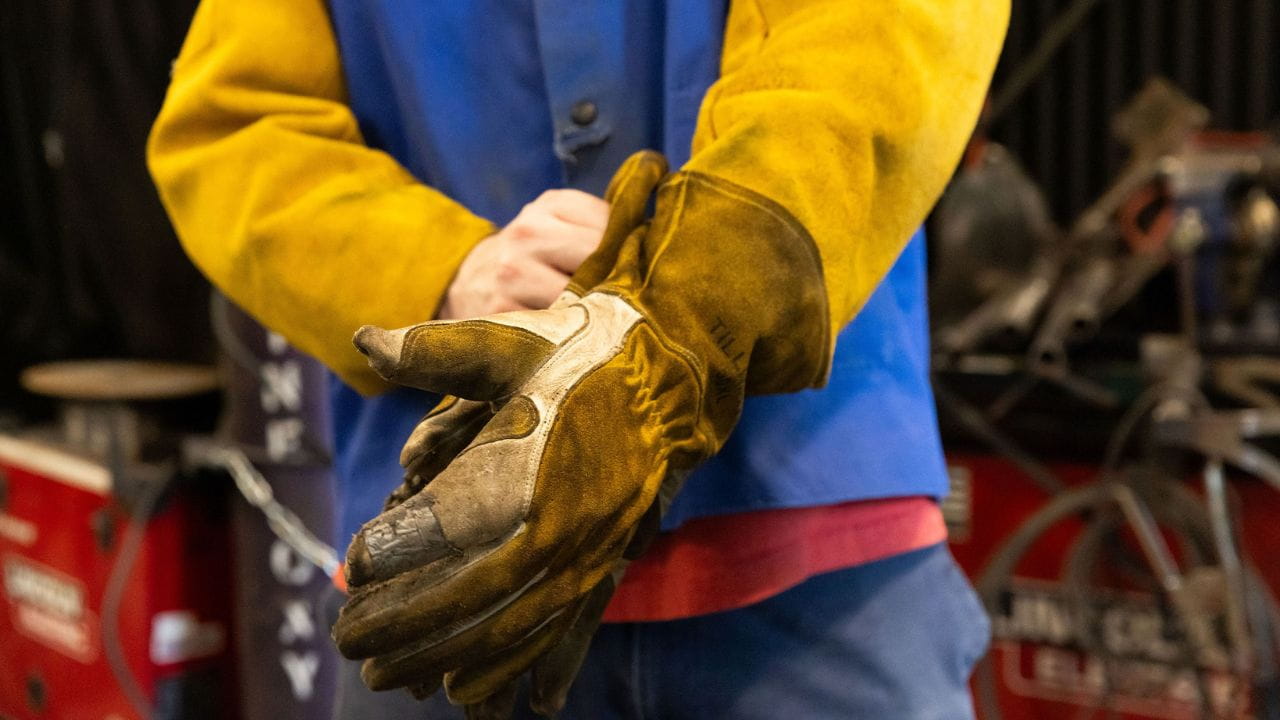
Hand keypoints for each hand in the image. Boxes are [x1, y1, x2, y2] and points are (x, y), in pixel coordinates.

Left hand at [332, 151, 830, 715]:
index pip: (451, 521)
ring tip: (390, 678)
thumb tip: (364, 341)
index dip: (397, 547)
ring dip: (448, 656)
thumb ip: (434, 350)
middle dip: (406, 625)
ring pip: (513, 625)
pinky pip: (560, 627)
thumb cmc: (581, 354)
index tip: (352, 565)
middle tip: (350, 640)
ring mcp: (592, 551)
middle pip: (475, 595)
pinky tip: (479, 693)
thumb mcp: (508, 341)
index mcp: (537, 465)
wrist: (673, 372)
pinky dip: (518, 664)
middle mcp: (567, 522)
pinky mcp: (607, 563)